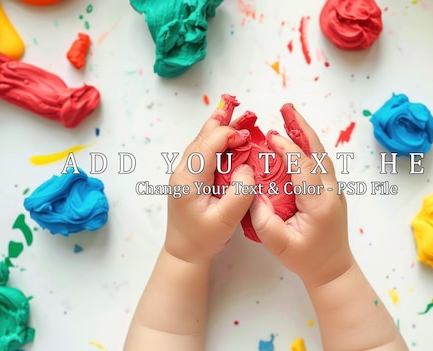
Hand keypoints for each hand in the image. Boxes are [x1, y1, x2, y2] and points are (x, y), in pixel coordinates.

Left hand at [165, 100, 255, 263]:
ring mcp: (185, 173)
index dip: (229, 134)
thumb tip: (249, 168)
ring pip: (202, 143)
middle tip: (235, 103)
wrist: (183, 253)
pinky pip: (203, 153)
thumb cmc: (203, 239)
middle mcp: (183, 171)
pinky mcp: (190, 178)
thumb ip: (240, 192)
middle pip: (202, 137)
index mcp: (189, 178)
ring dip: (219, 128)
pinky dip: (217, 141)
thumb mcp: (225, 219)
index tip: (249, 138)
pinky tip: (228, 136)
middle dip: (220, 120)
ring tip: (232, 110)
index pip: (208, 144)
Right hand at [250, 105, 354, 286]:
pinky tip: (297, 138)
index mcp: (319, 203)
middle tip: (286, 108)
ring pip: (322, 154)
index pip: (304, 167)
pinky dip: (309, 145)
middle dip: (302, 128)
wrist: (332, 269)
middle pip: (318, 152)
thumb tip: (252, 192)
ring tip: (290, 115)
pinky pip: (321, 162)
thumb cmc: (306, 259)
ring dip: (306, 133)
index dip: (287, 149)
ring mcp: (335, 189)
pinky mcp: (332, 190)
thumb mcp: (279, 246)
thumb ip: (263, 221)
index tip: (270, 136)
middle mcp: (331, 191)